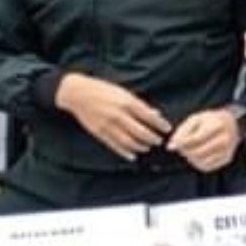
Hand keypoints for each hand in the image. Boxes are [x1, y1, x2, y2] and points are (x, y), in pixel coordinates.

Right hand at [54, 73, 170, 160]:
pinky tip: (133, 155)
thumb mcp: (124, 92)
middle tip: (159, 140)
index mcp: (126, 103)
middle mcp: (119, 115)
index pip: (149, 117)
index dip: (160, 124)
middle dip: (152, 138)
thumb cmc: (103, 90)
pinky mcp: (99, 133)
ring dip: (140, 146)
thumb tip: (156, 114)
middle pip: (141, 132)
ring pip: (129, 141)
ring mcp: (108, 125)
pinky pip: (115, 146)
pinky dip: (125, 152)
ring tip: (147, 147)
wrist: (78, 94)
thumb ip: (139, 105)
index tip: (167, 129)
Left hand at [166, 108, 244, 172]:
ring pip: (201, 161)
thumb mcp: (195, 119)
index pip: (195, 139)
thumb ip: (181, 132)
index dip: (181, 143)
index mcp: (217, 125)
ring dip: (190, 158)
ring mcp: (227, 150)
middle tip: (182, 147)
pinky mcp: (226, 159)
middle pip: (197, 152)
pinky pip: (207, 166)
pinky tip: (197, 155)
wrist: (232, 124)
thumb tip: (171, 147)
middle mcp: (225, 139)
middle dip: (185, 151)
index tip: (175, 143)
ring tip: (189, 150)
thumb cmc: (211, 120)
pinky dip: (198, 162)